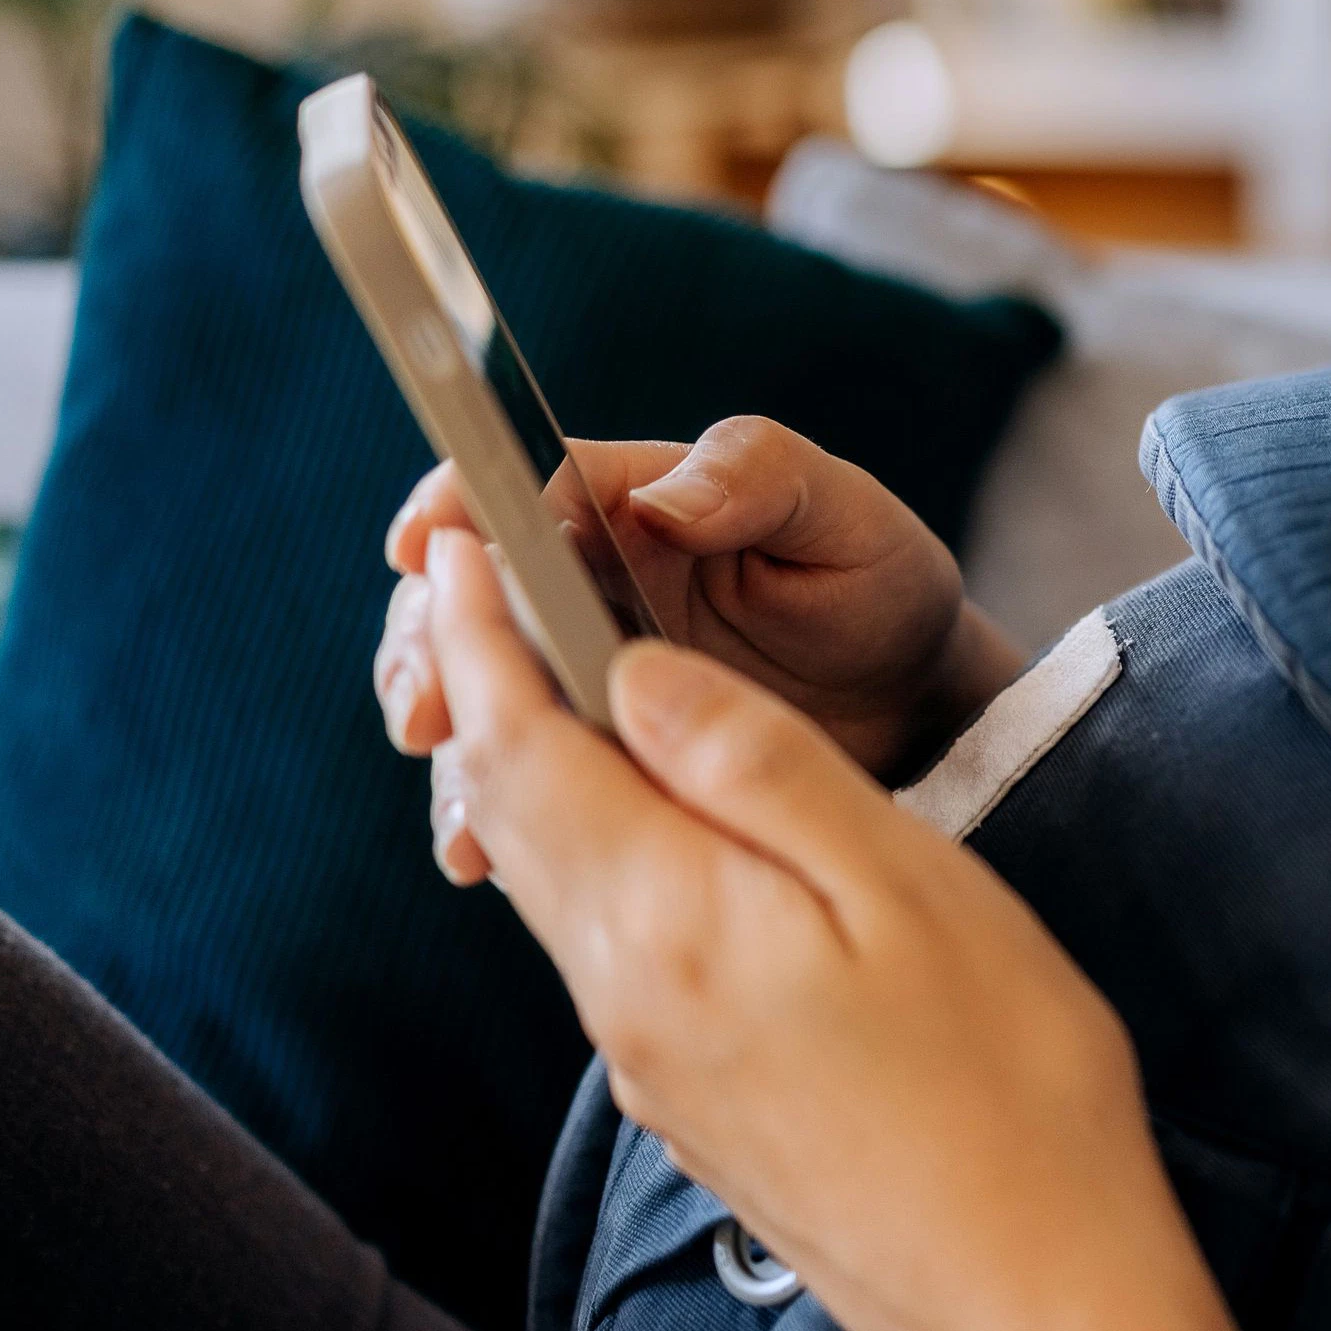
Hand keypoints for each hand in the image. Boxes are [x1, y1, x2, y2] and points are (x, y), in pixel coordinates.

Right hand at [372, 418, 1025, 799]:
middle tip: (426, 702)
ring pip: (469, 690)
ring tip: (458, 786)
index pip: (514, 485)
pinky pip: (514, 774)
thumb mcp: (842, 515)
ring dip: (447, 736)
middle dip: (427, 642)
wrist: (910, 707)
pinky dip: (488, 810)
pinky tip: (484, 852)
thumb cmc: (874, 586)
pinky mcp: (588, 748)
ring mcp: (573, 669)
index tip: (420, 543)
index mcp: (627, 501)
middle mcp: (579, 581)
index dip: (454, 506)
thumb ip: (756, 478)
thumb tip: (660, 500)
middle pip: (462, 595)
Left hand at [418, 529, 1314, 1330]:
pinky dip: (593, 846)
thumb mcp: (903, 882)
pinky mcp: (684, 1093)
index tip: (465, 536)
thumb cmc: (1006, 1079)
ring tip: (559, 676)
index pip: (520, 744)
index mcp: (668, 919)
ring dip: (532, 767)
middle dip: (485, 684)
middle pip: (510, 809)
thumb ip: (758, 766)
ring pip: (551, 878)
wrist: (1030, 1290)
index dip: (483, 629)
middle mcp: (622, 992)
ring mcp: (646, 1054)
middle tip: (491, 579)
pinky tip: (654, 824)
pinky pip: (603, 937)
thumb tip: (639, 674)